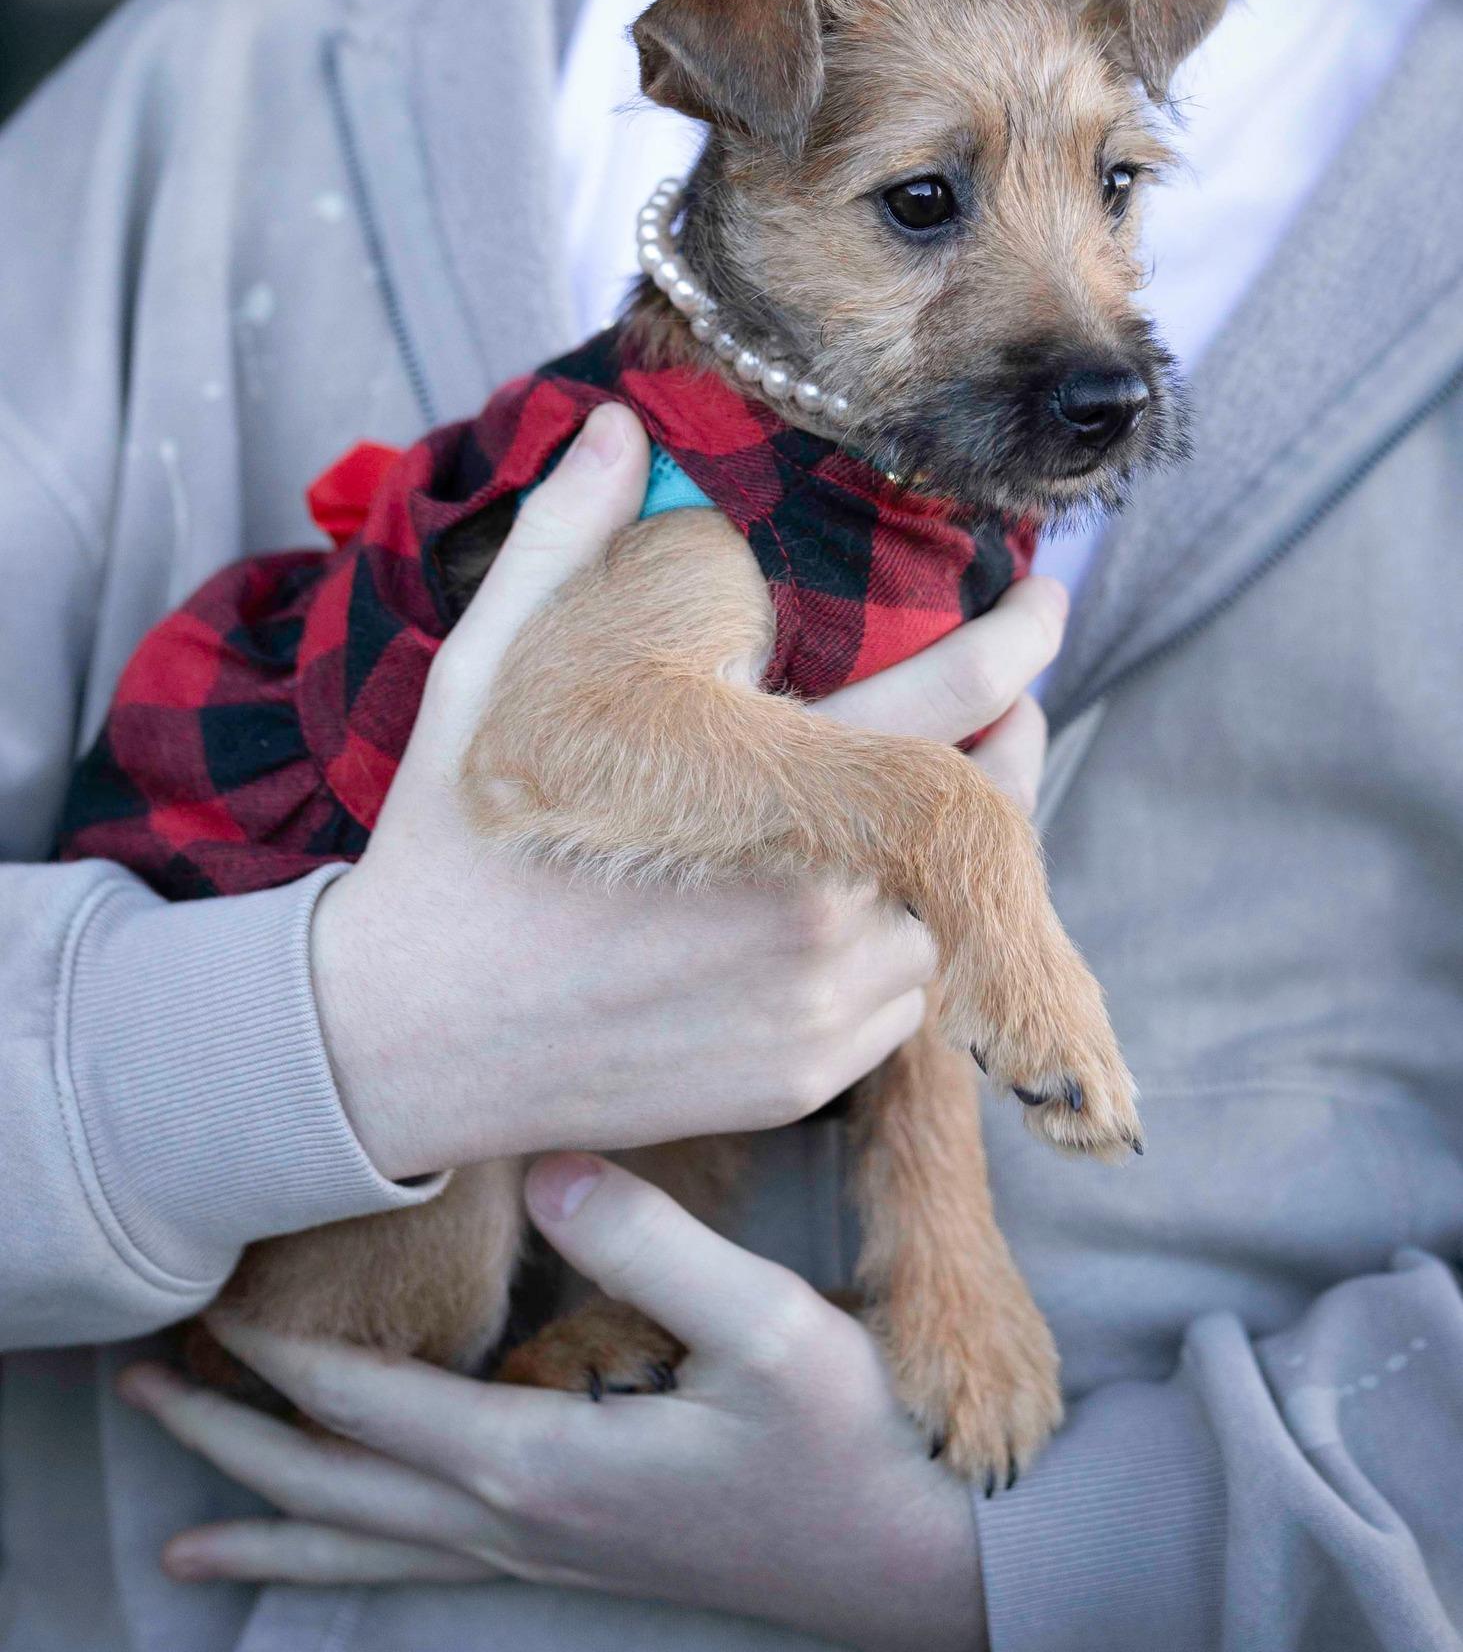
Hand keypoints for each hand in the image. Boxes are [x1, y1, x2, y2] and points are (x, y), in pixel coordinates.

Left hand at [119, 1156, 986, 1651]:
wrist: (909, 1557)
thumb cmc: (843, 1441)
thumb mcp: (764, 1329)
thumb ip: (649, 1244)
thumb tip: (546, 1164)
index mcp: (534, 1462)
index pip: (365, 1404)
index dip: (277, 1354)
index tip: (207, 1290)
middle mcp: (512, 1519)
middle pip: (332, 1488)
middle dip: (230, 1441)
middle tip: (137, 1394)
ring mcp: (537, 1552)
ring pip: (366, 1550)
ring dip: (267, 1523)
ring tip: (182, 1540)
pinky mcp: (569, 1555)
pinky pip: (418, 1569)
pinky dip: (346, 1568)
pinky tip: (328, 1561)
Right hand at [314, 401, 1066, 1179]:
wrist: (396, 1039)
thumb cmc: (453, 842)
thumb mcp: (491, 672)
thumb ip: (571, 542)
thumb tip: (618, 429)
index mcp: (758, 790)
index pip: (947, 697)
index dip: (1017, 637)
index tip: (1046, 597)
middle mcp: (815, 905)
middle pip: (987, 808)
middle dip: (1012, 734)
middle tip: (1002, 695)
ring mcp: (816, 1007)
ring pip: (956, 909)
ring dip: (960, 845)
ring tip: (930, 789)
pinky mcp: (802, 1077)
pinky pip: (908, 996)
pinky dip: (909, 937)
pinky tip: (859, 897)